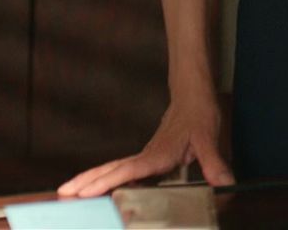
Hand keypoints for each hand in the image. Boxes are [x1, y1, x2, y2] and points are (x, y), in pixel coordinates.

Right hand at [57, 94, 232, 196]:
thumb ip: (214, 163)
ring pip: (112, 169)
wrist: (192, 94)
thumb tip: (225, 184)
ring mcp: (144, 157)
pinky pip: (121, 170)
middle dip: (87, 181)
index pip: (129, 170)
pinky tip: (98, 189)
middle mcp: (146, 156)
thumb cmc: (198, 113)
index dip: (108, 181)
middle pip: (111, 169)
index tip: (87, 190)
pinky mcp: (146, 158)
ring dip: (90, 179)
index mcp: (157, 154)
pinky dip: (105, 178)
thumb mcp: (209, 138)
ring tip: (68, 191)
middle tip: (63, 193)